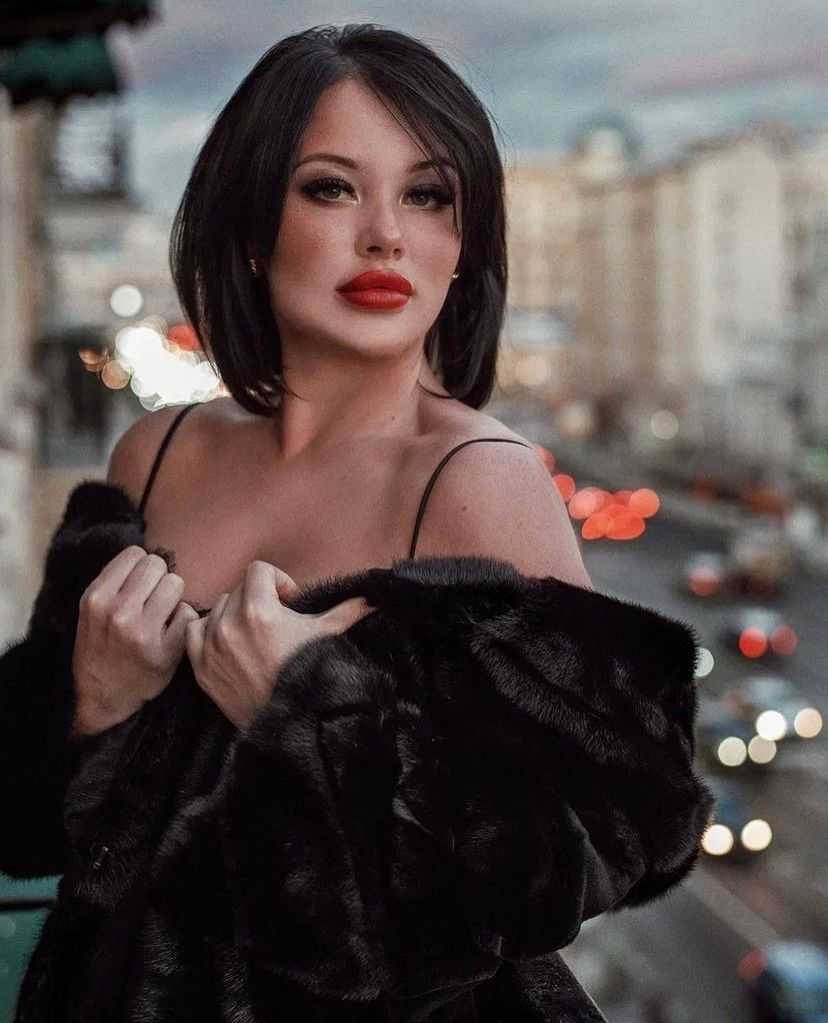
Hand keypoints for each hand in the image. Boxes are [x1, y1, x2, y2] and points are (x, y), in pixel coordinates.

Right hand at [71, 546, 199, 736]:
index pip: (135, 553)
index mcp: (96, 598)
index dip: (142, 566)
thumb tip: (153, 553)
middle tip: (153, 598)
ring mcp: (143, 633)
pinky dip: (184, 619)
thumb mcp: (93, 611)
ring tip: (162, 613)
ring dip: (174, 596)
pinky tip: (172, 631)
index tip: (140, 583)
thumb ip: (116, 582)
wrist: (102, 696)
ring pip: (176, 584)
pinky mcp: (166, 651)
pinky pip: (189, 612)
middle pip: (158, 565)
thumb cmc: (101, 646)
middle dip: (159, 578)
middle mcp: (117, 613)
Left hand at [184, 561, 375, 730]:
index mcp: (259, 609)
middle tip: (276, 621)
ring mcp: (212, 645)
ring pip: (218, 608)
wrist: (291, 723)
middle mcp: (230, 623)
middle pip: (239, 589)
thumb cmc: (310, 675)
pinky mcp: (201, 667)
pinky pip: (193, 631)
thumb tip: (372, 598)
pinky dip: (207, 631)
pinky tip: (228, 642)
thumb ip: (347, 610)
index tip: (289, 602)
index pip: (258, 571)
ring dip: (234, 615)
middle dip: (258, 599)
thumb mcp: (328, 637)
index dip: (277, 582)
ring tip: (254, 635)